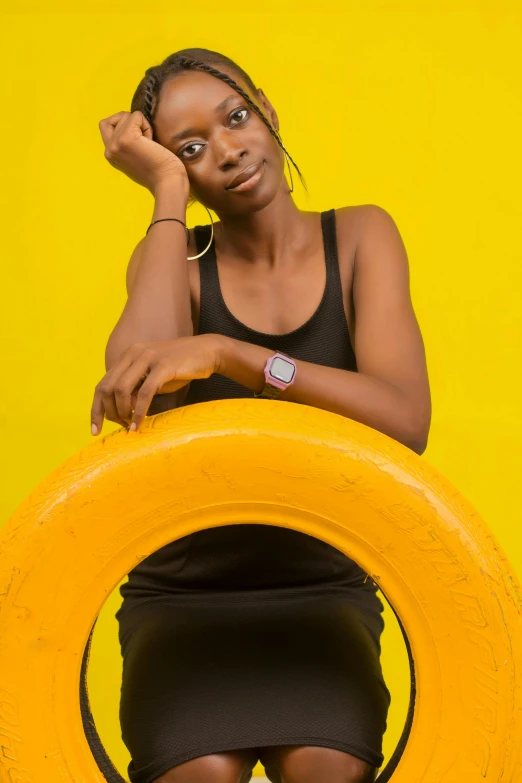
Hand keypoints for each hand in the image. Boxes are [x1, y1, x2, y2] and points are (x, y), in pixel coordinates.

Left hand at [90, 335, 221, 434]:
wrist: (207, 352)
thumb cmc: (180, 367)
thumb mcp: (152, 376)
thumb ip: (135, 388)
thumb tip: (120, 410)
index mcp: (128, 355)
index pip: (102, 384)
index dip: (96, 409)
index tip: (95, 430)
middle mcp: (133, 353)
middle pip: (107, 388)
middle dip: (109, 413)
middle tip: (121, 426)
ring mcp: (148, 358)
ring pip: (122, 390)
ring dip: (123, 413)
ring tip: (130, 425)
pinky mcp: (163, 366)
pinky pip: (144, 393)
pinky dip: (139, 412)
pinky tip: (139, 424)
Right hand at [99, 110, 189, 195]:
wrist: (167, 183)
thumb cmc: (159, 172)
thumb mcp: (135, 158)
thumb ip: (126, 143)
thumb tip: (129, 120)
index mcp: (110, 156)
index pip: (105, 126)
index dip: (122, 125)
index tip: (137, 140)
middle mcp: (109, 150)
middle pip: (113, 118)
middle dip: (129, 121)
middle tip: (143, 139)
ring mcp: (115, 144)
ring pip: (126, 116)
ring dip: (141, 126)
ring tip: (149, 144)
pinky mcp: (126, 138)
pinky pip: (136, 116)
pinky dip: (147, 125)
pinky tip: (151, 142)